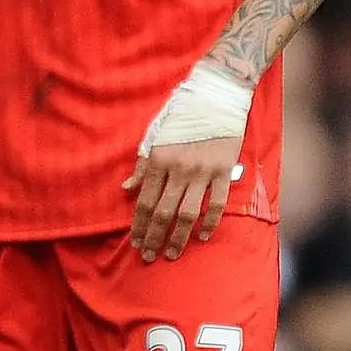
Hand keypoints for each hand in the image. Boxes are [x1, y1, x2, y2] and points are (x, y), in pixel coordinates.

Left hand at [128, 62, 252, 260]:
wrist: (217, 93)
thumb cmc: (182, 112)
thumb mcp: (154, 133)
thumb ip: (142, 163)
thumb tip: (126, 188)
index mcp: (158, 158)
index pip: (145, 201)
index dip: (139, 225)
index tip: (136, 242)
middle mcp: (178, 168)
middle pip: (163, 213)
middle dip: (154, 238)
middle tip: (149, 256)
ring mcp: (202, 171)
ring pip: (187, 213)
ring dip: (178, 237)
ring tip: (172, 253)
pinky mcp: (224, 170)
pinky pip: (216, 203)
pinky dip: (209, 222)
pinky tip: (202, 236)